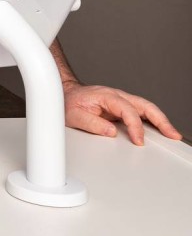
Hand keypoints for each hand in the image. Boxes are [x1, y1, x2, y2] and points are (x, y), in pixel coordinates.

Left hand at [62, 81, 181, 145]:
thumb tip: (111, 132)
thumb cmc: (68, 103)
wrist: (64, 94)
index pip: (127, 110)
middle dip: (160, 120)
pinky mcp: (122, 107)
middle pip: (144, 105)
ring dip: (160, 120)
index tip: (138, 141)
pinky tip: (160, 130)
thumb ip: (92, 124)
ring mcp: (120, 100)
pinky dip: (153, 121)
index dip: (135, 126)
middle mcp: (116, 96)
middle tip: (171, 134)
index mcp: (106, 96)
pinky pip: (141, 113)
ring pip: (146, 108)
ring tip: (172, 134)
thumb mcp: (73, 116)